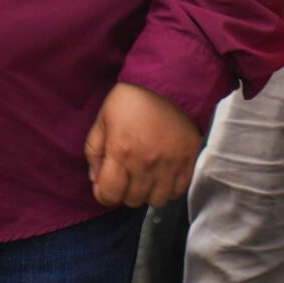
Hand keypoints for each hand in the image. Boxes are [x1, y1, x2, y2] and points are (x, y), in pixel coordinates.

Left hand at [83, 83, 200, 207]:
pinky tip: (163, 174)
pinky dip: (169, 188)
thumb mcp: (102, 119)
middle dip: (124, 192)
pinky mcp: (189, 161)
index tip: (105, 185)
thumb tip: (96, 178)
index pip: (108, 194)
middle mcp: (145, 164)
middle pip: (132, 200)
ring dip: (148, 192)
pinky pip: (179, 191)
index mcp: (120, 152)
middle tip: (126, 176)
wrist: (168, 81)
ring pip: (156, 200)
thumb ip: (94, 150)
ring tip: (145, 176)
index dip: (103, 193)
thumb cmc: (130, 99)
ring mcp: (170, 165)